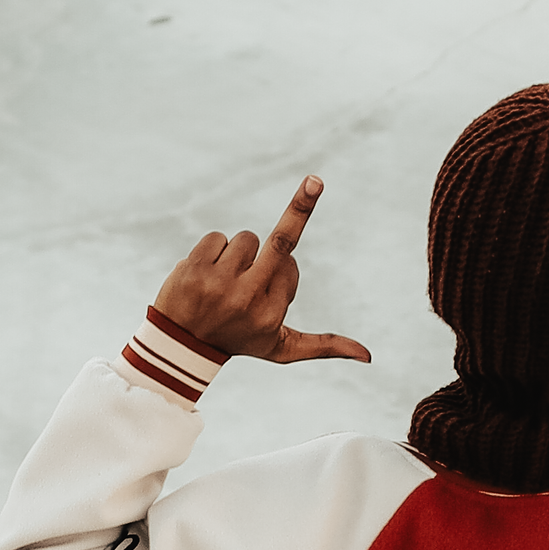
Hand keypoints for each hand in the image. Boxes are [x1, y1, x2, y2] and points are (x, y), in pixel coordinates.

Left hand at [153, 175, 371, 366]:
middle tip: (306, 192)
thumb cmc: (238, 342)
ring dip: (236, 253)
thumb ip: (324, 347)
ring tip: (220, 280)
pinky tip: (204, 273)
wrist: (179, 346)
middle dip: (294, 215)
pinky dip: (213, 249)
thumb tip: (369, 357)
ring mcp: (219, 284)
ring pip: (245, 239)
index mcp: (272, 315)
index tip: (260, 293)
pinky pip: (217, 237)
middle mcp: (248, 299)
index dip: (280, 270)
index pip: (291, 265)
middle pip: (280, 242)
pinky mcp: (194, 268)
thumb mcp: (282, 349)